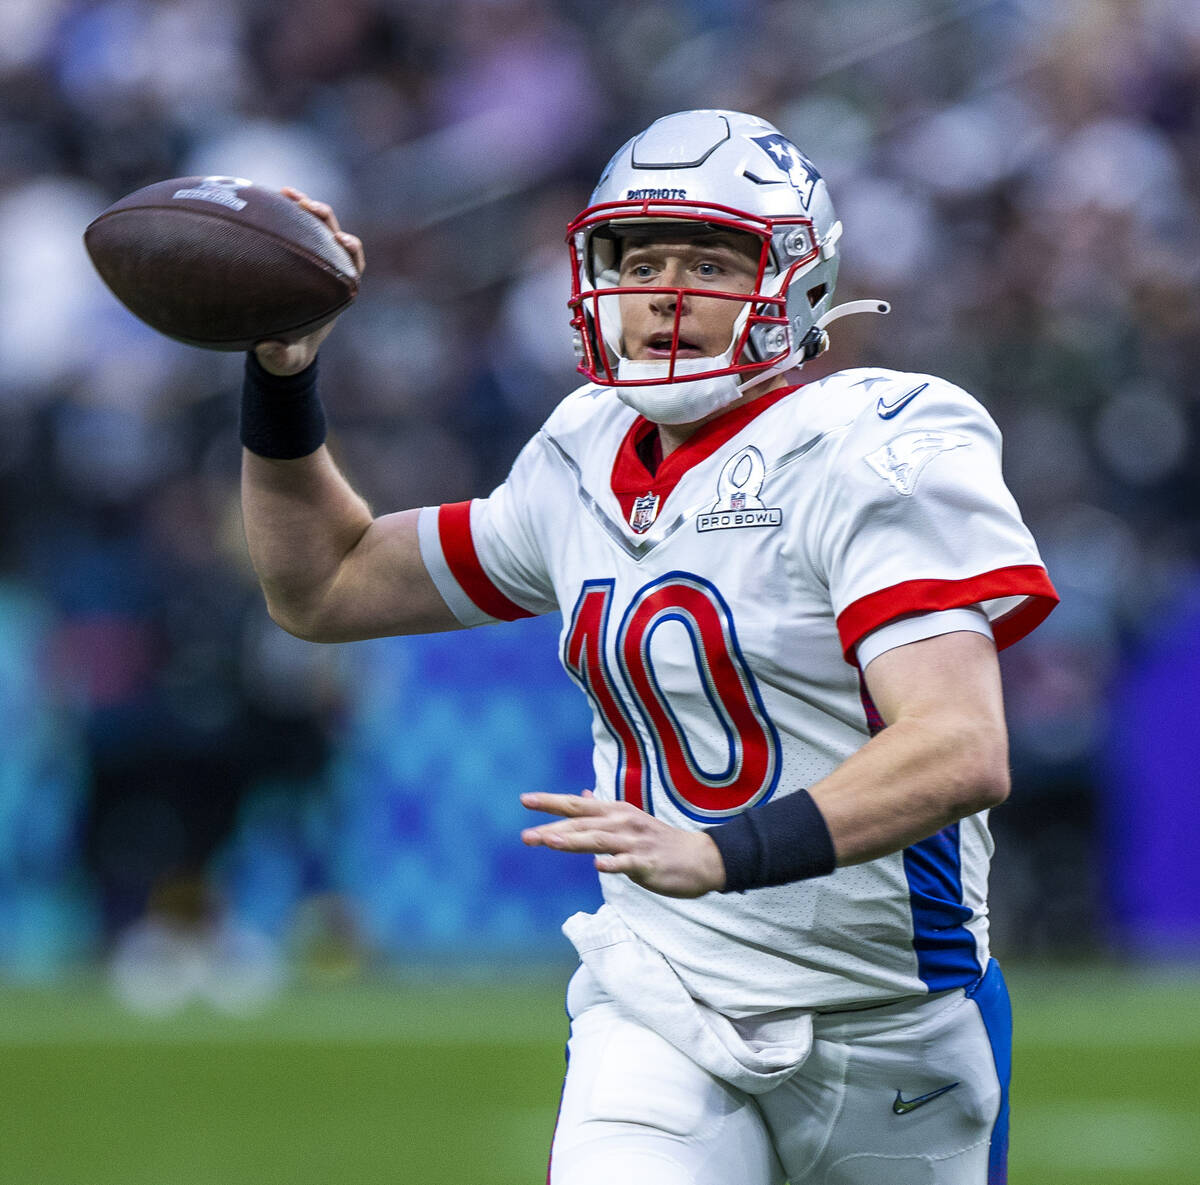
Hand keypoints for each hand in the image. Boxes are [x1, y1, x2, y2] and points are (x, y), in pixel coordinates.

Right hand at [254, 188, 366, 375]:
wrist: (278, 345)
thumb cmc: (289, 353)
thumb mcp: (285, 360)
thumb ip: (279, 357)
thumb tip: (266, 348)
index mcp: (336, 291)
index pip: (354, 264)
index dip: (351, 250)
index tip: (341, 241)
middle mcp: (326, 269)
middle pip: (335, 236)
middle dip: (326, 218)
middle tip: (308, 207)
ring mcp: (309, 258)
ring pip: (313, 226)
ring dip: (303, 207)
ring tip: (286, 193)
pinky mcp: (290, 251)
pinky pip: (288, 227)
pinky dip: (280, 212)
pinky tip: (262, 198)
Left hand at [520, 791, 726, 898]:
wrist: (701, 858)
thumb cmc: (660, 841)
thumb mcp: (630, 819)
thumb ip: (602, 810)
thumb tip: (583, 793)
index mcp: (616, 812)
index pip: (577, 804)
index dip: (551, 801)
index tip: (524, 800)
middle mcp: (623, 822)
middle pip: (583, 822)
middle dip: (553, 827)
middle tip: (526, 836)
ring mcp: (636, 842)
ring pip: (599, 840)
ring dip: (574, 840)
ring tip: (550, 841)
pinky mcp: (649, 863)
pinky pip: (628, 863)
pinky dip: (613, 864)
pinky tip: (598, 867)